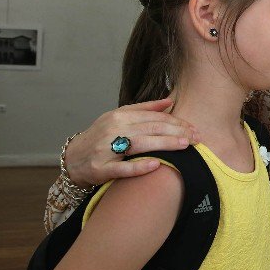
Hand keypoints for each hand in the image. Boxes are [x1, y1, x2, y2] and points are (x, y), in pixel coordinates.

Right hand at [63, 98, 197, 186]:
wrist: (72, 158)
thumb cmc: (101, 137)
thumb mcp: (119, 118)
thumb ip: (144, 109)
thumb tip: (169, 100)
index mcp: (119, 117)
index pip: (153, 117)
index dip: (176, 122)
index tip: (194, 128)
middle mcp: (112, 130)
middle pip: (150, 129)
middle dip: (176, 132)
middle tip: (196, 137)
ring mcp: (105, 150)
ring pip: (139, 144)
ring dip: (164, 144)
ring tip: (184, 145)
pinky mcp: (100, 169)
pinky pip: (122, 168)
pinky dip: (139, 166)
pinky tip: (156, 164)